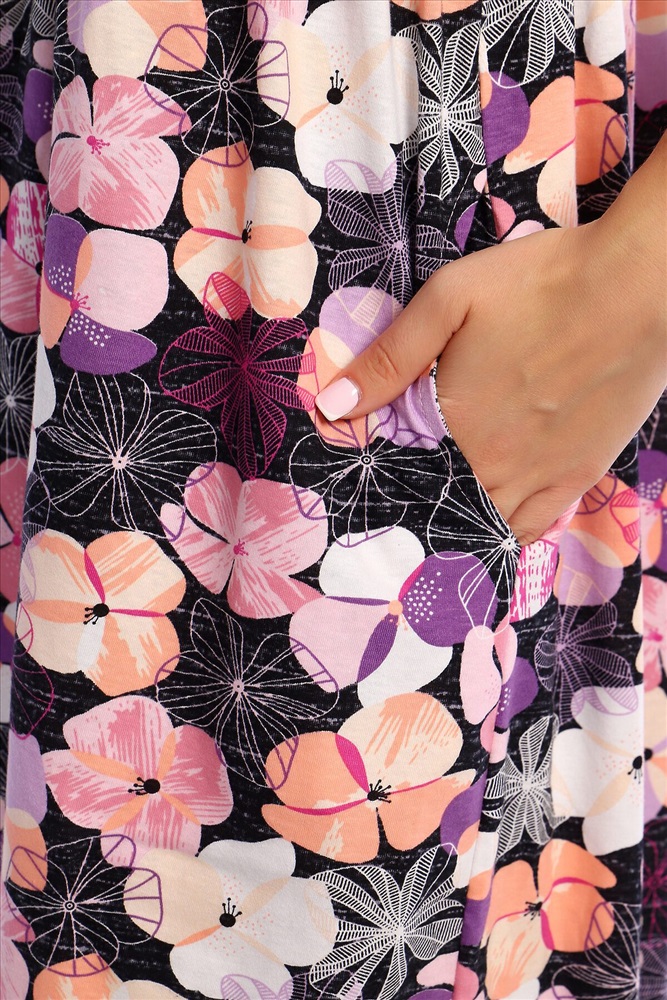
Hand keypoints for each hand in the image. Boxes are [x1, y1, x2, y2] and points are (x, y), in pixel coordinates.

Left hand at [315, 194, 666, 544]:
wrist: (638, 287)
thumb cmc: (542, 283)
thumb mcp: (451, 300)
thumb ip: (390, 357)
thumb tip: (331, 407)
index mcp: (453, 423)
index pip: (397, 474)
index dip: (375, 485)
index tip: (357, 494)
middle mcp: (492, 463)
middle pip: (435, 506)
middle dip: (409, 510)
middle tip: (388, 518)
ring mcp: (538, 477)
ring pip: (478, 525)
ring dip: (449, 529)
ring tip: (426, 535)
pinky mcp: (577, 478)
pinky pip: (529, 530)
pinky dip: (500, 537)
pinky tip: (483, 534)